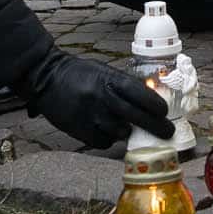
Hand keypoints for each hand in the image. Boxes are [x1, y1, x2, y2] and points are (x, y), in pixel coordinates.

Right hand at [23, 49, 171, 148]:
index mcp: (109, 79)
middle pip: (137, 117)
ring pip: (120, 132)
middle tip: (167, 133)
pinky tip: (104, 129)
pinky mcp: (79, 130)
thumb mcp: (103, 72)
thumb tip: (149, 102)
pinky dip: (108, 138)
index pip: (140, 94)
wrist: (45, 78)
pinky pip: (103, 141)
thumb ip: (123, 86)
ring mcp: (91, 115)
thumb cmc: (80, 74)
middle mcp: (102, 97)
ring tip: (125, 126)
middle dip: (156, 127)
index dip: (156, 106)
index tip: (164, 112)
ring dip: (127, 132)